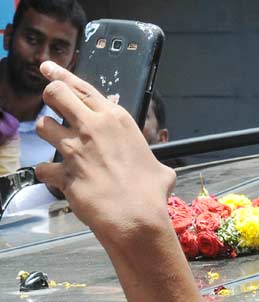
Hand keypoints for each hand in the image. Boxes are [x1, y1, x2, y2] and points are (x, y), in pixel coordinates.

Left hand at [32, 61, 175, 246]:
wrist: (137, 218)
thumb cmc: (151, 194)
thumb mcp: (159, 169)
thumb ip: (149, 161)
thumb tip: (157, 171)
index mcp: (117, 120)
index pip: (82, 87)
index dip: (61, 75)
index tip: (48, 69)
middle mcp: (93, 128)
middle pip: (55, 93)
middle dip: (50, 98)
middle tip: (54, 108)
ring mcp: (75, 149)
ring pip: (42, 125)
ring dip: (47, 134)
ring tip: (58, 144)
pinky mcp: (63, 171)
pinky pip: (43, 167)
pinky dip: (48, 173)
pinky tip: (58, 178)